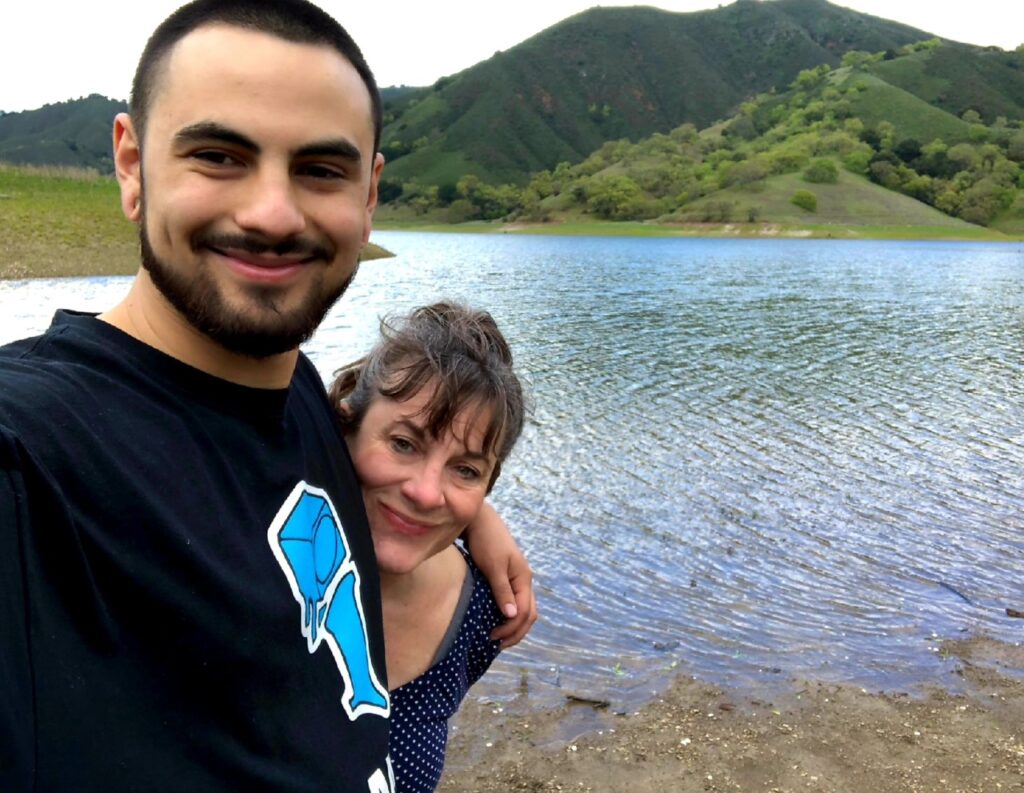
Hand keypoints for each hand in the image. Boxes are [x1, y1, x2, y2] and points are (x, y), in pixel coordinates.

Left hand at [463, 502, 537, 648]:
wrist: (479, 520)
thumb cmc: (485, 541)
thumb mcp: (493, 567)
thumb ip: (502, 591)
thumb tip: (512, 615)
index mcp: (524, 578)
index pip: (525, 612)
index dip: (511, 629)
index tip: (492, 638)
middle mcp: (524, 580)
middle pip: (528, 614)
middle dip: (515, 632)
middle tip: (496, 645)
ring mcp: (516, 579)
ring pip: (522, 609)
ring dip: (513, 626)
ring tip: (496, 638)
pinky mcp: (506, 577)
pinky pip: (513, 602)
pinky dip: (507, 615)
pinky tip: (494, 621)